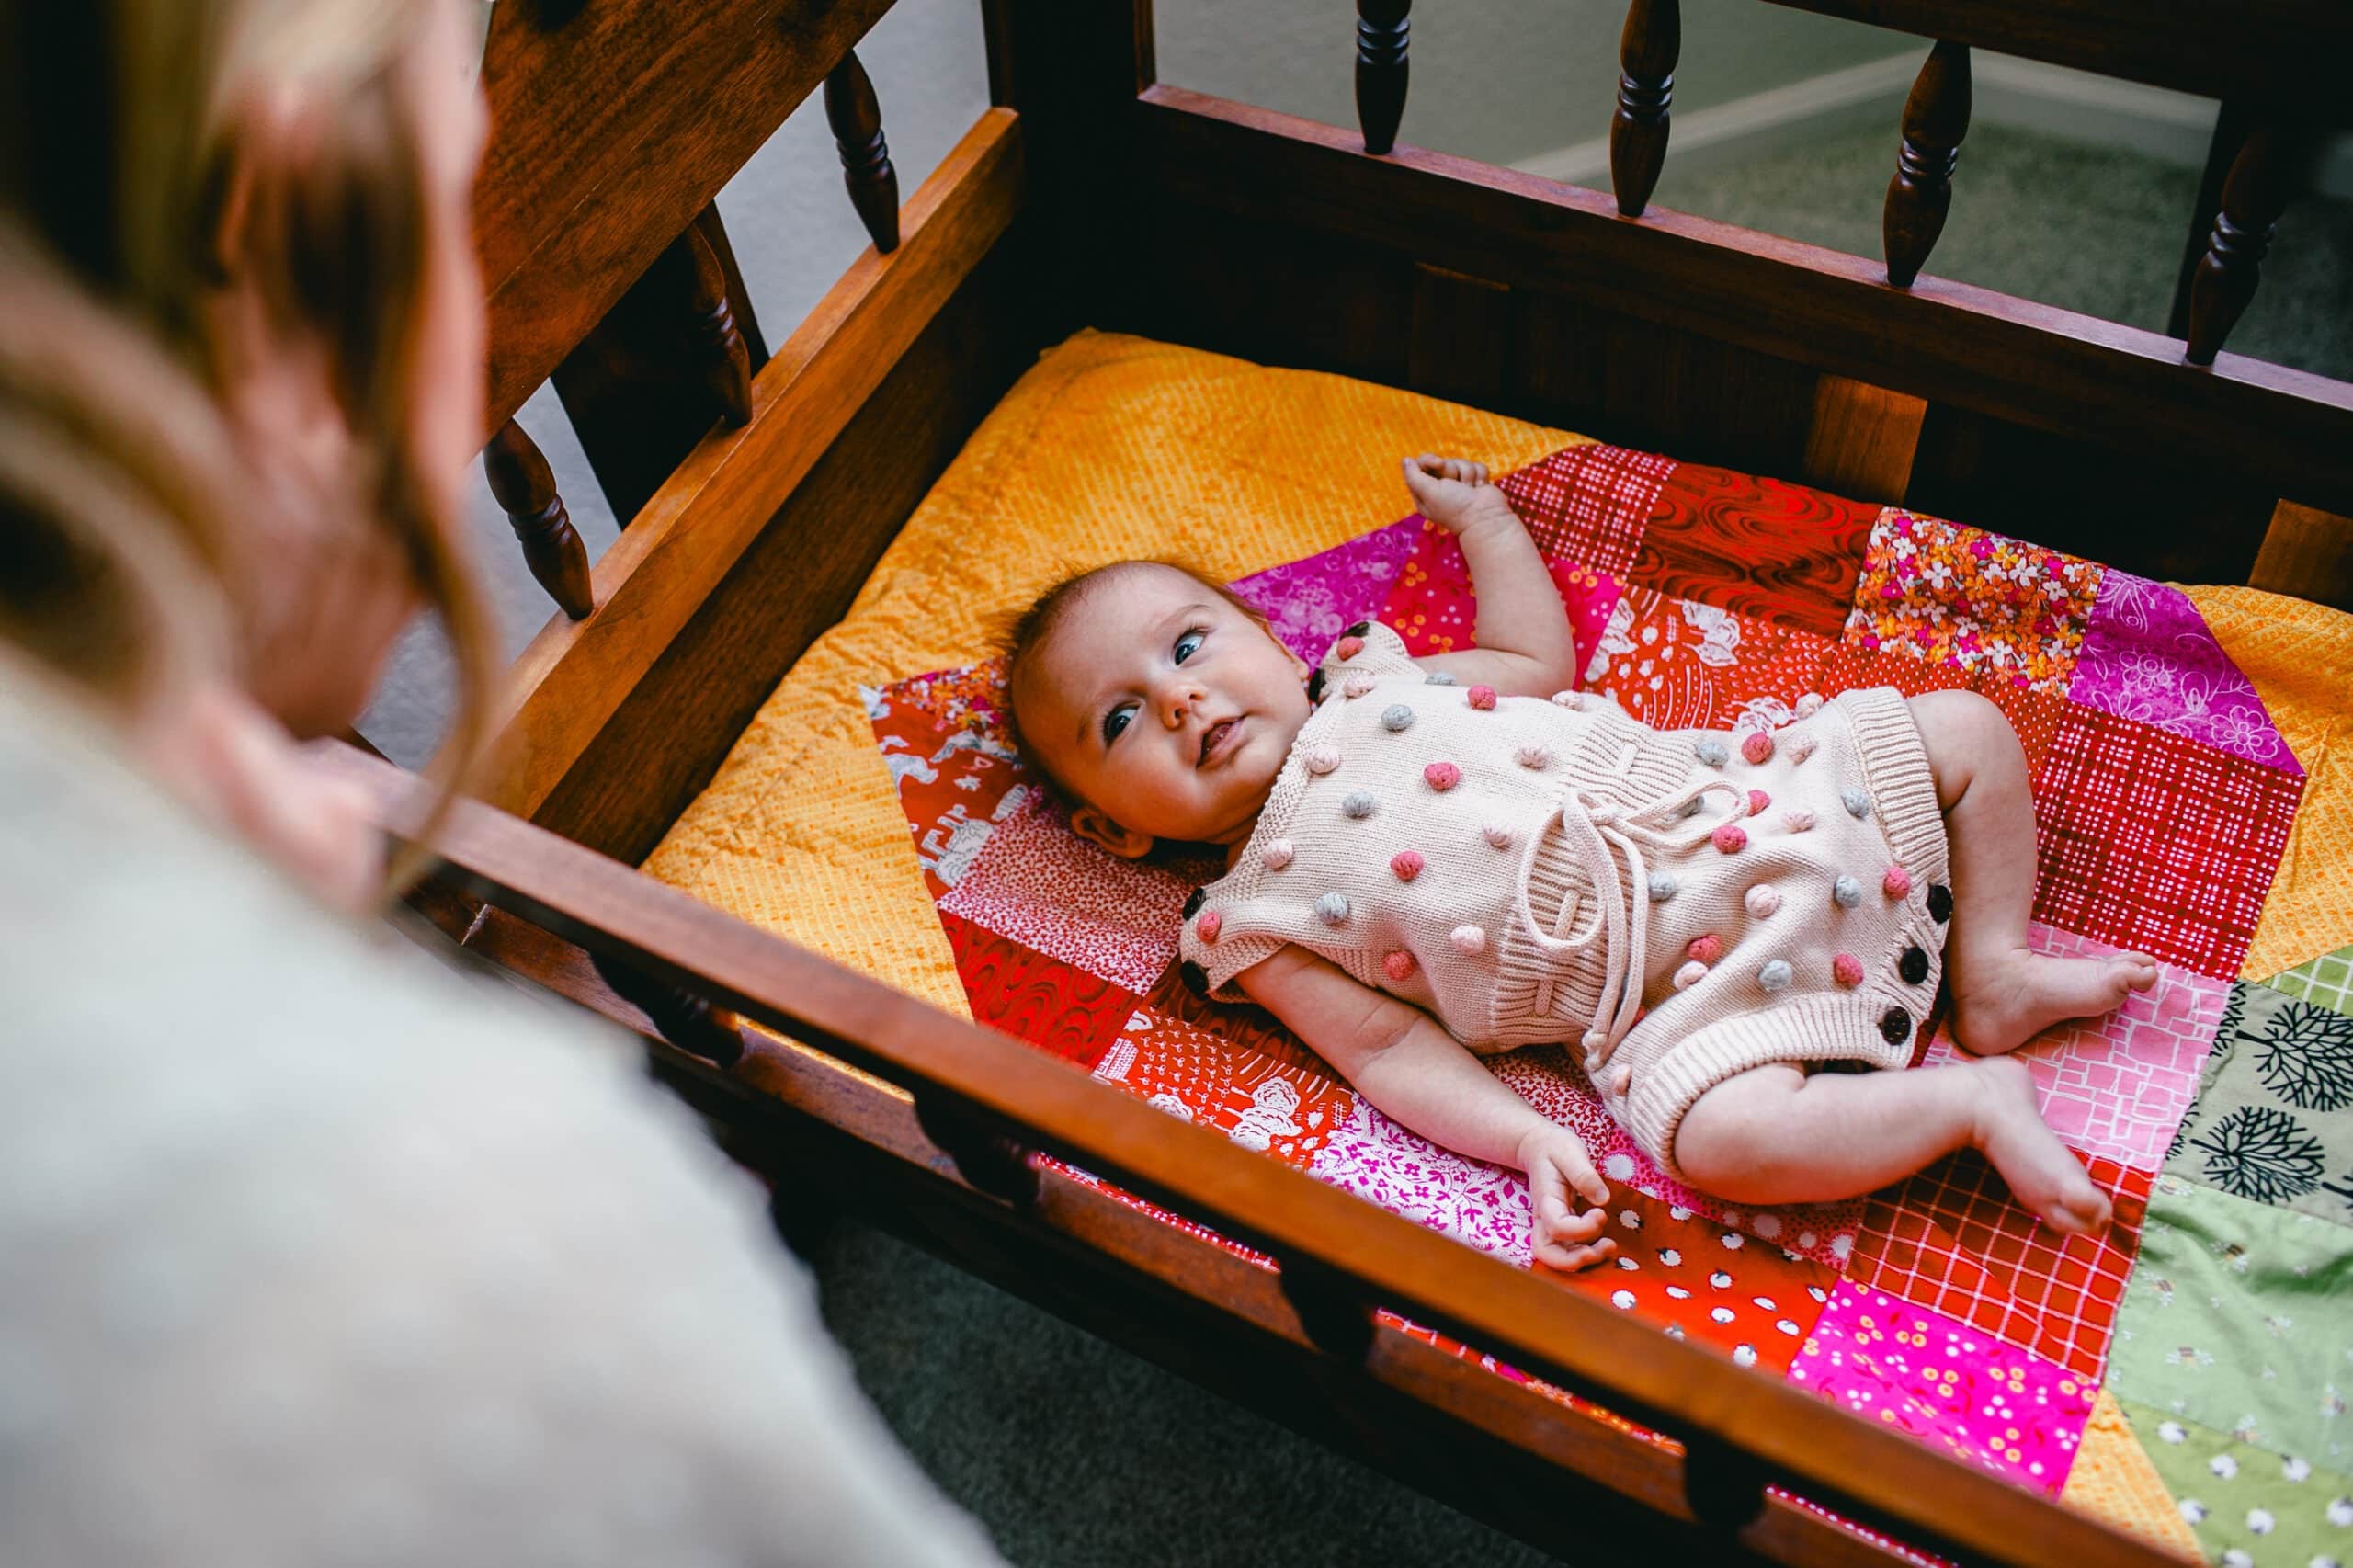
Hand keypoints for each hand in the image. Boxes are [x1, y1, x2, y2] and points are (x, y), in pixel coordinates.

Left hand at [1400, 454, 1513, 536]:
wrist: (1485, 518)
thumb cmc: (1455, 508)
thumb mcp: (1428, 492)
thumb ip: (1413, 476)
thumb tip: (1406, 460)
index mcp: (1425, 492)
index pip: (1422, 464)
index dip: (1430, 460)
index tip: (1439, 463)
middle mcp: (1441, 488)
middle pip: (1443, 462)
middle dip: (1452, 470)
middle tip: (1456, 485)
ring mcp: (1460, 485)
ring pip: (1462, 462)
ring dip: (1467, 475)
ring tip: (1469, 490)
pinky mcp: (1476, 482)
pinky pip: (1477, 466)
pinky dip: (1480, 476)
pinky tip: (1479, 489)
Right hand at [1515, 1122, 1614, 1270]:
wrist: (1538, 1146)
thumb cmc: (1554, 1147)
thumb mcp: (1570, 1151)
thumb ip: (1584, 1175)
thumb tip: (1603, 1200)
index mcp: (1546, 1200)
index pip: (1557, 1227)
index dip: (1582, 1228)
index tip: (1601, 1212)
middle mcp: (1544, 1218)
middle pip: (1548, 1253)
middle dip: (1575, 1260)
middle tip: (1605, 1247)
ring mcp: (1550, 1225)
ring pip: (1557, 1256)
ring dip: (1584, 1260)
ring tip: (1610, 1246)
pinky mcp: (1561, 1227)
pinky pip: (1568, 1249)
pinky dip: (1587, 1253)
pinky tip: (1605, 1242)